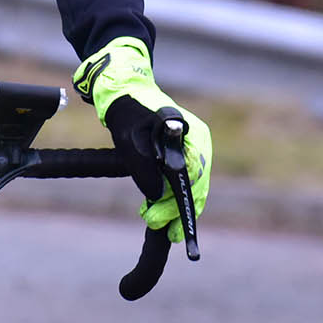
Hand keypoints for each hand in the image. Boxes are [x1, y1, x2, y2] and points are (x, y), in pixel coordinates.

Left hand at [76, 37, 212, 234]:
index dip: (183, 202)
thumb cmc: (127, 112)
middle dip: (180, 210)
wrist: (124, 92)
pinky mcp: (182, 153)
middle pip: (197, 184)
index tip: (170, 223)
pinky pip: (185, 180)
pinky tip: (165, 213)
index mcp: (191, 134)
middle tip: (165, 230)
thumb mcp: (130, 142)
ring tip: (165, 228)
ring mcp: (192, 147)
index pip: (195, 176)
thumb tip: (157, 196)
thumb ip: (143, 168)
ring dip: (179, 208)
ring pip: (193, 185)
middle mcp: (198, 142)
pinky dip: (177, 197)